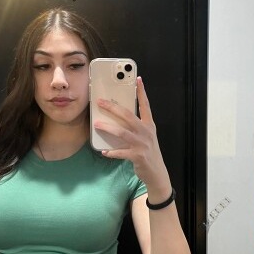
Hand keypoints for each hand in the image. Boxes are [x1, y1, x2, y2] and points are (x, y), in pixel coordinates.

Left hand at [94, 77, 169, 192]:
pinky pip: (120, 152)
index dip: (142, 92)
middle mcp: (146, 132)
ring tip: (96, 124)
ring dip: (108, 128)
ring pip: (122, 132)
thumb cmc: (148, 152)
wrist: (157, 173)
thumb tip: (117, 118)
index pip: (145, 106)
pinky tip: (104, 151)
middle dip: (113, 108)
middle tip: (101, 102)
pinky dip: (111, 152)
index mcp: (149, 125)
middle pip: (128, 116)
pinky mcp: (137, 156)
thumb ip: (136, 127)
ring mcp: (142, 144)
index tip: (138, 80)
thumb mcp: (146, 137)